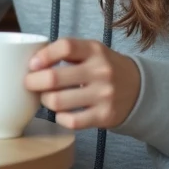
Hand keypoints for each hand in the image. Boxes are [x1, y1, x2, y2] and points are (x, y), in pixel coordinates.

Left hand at [23, 37, 140, 129]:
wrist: (139, 89)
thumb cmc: (104, 68)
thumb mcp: (92, 51)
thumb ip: (67, 52)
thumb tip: (33, 61)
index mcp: (95, 50)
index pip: (65, 47)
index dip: (44, 55)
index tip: (32, 64)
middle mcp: (101, 71)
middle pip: (55, 77)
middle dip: (33, 82)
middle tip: (29, 83)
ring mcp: (104, 95)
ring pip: (58, 101)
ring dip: (45, 100)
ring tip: (46, 98)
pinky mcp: (105, 116)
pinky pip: (72, 121)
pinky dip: (60, 117)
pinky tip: (60, 112)